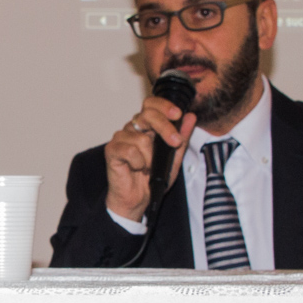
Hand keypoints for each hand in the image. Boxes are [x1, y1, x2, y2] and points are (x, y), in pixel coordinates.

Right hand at [105, 96, 196, 220]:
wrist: (139, 198)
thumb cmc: (153, 178)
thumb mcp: (174, 157)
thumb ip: (182, 137)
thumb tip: (190, 116)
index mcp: (147, 126)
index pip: (152, 104)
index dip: (164, 105)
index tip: (178, 114)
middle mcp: (133, 128)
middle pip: (147, 114)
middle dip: (165, 128)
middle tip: (175, 142)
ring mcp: (121, 138)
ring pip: (141, 138)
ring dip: (150, 157)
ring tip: (148, 167)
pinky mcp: (112, 150)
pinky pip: (130, 151)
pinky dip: (138, 163)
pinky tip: (137, 169)